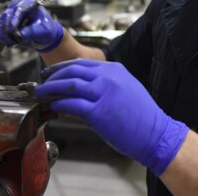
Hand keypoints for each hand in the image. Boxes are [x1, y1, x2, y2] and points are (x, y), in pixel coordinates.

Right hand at [0, 0, 63, 52]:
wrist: (42, 37)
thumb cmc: (46, 31)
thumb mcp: (44, 32)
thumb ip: (32, 32)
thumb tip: (19, 35)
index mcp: (31, 4)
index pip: (20, 9)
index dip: (14, 19)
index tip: (12, 30)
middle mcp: (19, 6)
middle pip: (8, 15)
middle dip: (8, 29)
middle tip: (13, 41)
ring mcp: (11, 13)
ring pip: (2, 22)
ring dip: (5, 34)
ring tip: (13, 43)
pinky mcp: (6, 21)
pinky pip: (0, 29)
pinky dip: (3, 36)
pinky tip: (9, 43)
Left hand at [36, 59, 188, 175]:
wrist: (156, 133)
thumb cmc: (143, 116)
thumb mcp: (126, 88)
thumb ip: (107, 82)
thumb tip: (84, 86)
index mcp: (115, 69)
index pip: (81, 63)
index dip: (62, 67)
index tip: (51, 72)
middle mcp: (108, 77)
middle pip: (72, 71)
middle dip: (53, 76)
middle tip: (41, 82)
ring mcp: (103, 94)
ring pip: (68, 85)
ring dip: (51, 89)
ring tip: (41, 94)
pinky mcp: (99, 113)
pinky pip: (72, 105)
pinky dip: (59, 104)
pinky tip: (53, 107)